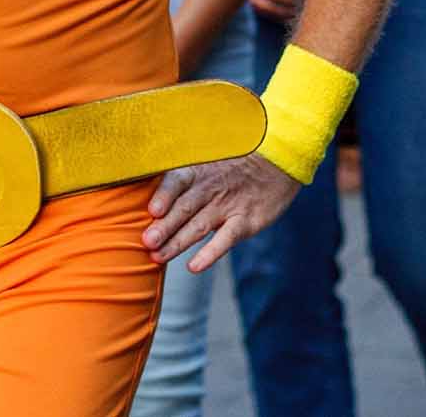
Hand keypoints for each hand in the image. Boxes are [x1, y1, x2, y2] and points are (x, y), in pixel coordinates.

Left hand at [142, 153, 302, 273]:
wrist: (280, 158)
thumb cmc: (237, 162)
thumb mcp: (210, 159)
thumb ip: (183, 177)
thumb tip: (148, 197)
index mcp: (200, 172)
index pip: (178, 181)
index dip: (165, 195)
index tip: (152, 210)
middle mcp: (212, 188)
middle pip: (184, 208)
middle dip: (164, 226)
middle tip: (145, 242)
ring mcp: (229, 206)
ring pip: (199, 226)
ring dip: (178, 242)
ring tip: (158, 257)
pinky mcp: (247, 221)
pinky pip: (226, 239)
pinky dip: (210, 253)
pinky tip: (194, 266)